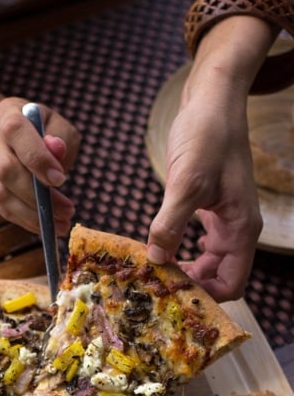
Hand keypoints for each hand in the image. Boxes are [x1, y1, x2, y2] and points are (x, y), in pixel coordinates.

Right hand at [0, 97, 79, 235]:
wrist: (2, 137)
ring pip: (0, 194)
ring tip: (59, 223)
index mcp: (7, 113)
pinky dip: (23, 219)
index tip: (60, 180)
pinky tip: (42, 224)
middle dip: (38, 195)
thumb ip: (61, 137)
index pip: (16, 132)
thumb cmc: (38, 132)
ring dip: (32, 214)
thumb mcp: (56, 125)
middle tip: (66, 211)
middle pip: (6, 169)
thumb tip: (57, 150)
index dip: (38, 158)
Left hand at [146, 94, 261, 302]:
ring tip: (154, 273)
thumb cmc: (207, 135)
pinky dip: (180, 252)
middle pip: (219, 278)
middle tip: (156, 287)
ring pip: (208, 263)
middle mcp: (237, 229)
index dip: (206, 295)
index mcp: (241, 228)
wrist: (212, 100)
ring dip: (185, 271)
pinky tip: (159, 251)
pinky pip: (199, 245)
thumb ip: (171, 223)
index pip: (232, 284)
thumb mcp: (186, 181)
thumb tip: (156, 259)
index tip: (174, 293)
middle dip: (191, 287)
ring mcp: (224, 219)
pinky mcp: (208, 208)